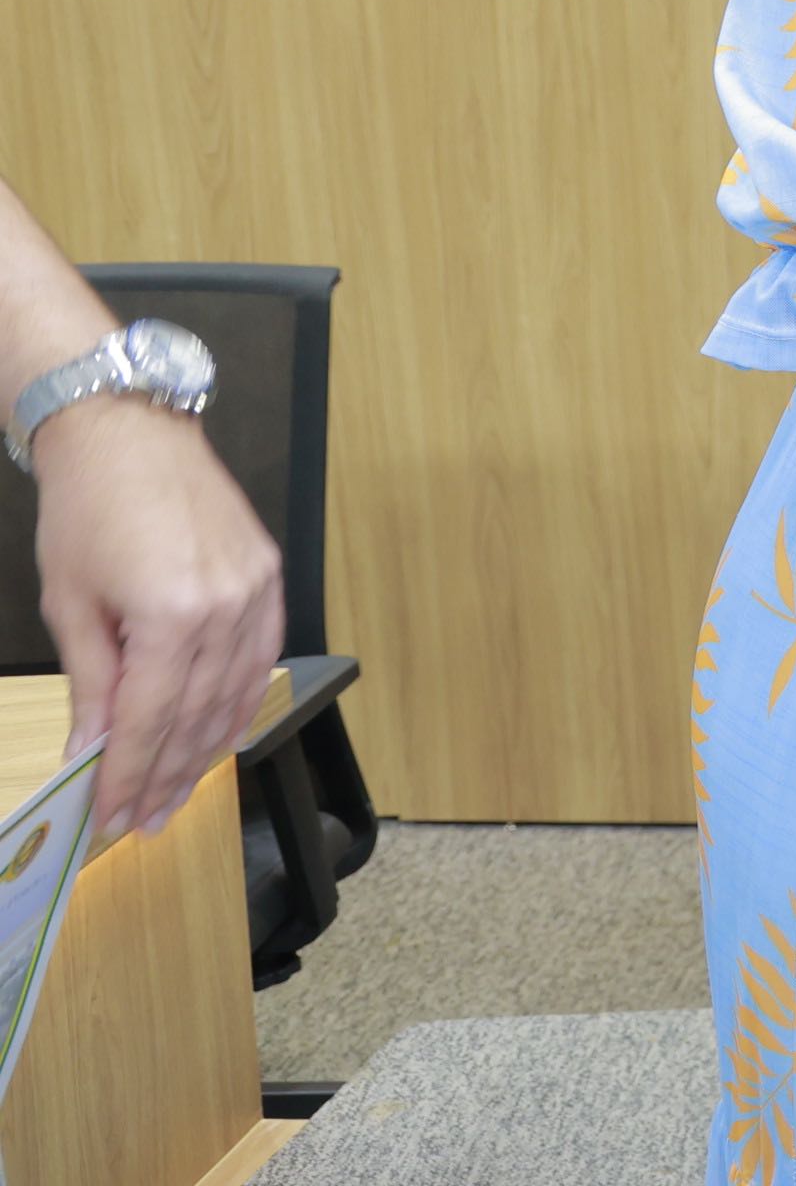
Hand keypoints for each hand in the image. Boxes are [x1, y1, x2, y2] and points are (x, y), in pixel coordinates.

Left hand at [33, 399, 282, 840]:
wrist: (129, 432)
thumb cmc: (88, 510)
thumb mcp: (70, 603)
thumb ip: (92, 681)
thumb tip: (93, 746)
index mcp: (172, 613)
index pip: (152, 718)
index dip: (130, 774)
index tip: (112, 815)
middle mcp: (226, 607)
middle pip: (197, 715)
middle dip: (167, 774)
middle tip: (144, 820)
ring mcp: (256, 590)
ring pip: (233, 694)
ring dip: (204, 751)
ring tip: (179, 793)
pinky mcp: (268, 576)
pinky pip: (261, 656)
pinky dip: (241, 701)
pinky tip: (223, 735)